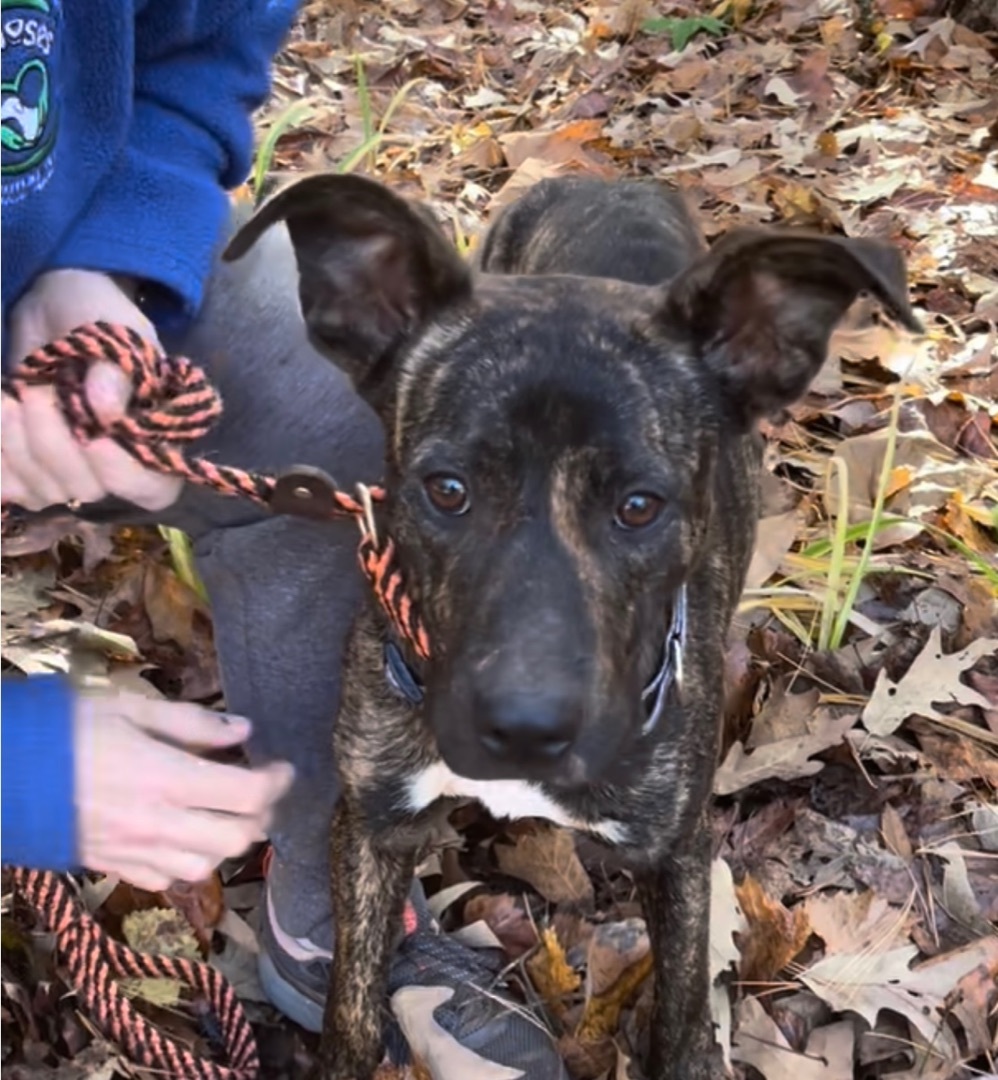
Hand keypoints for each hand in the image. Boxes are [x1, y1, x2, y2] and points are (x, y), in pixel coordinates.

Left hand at [2, 269, 183, 511]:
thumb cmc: (94, 314)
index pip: (153, 488)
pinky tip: (1, 417)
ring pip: (47, 490)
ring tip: (11, 398)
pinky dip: (0, 458)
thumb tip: (107, 411)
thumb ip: (114, 368)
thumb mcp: (112, 328)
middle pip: (90, 488)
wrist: (49, 307)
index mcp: (156, 434)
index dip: (123, 473)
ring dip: (19, 445)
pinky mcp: (32, 471)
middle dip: (54, 443)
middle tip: (35, 391)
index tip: (95, 437)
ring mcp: (73, 473)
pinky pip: (12, 488)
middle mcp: (118, 464)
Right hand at [74, 692, 294, 891]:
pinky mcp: (108, 865)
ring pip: (205, 866)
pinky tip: (184, 836)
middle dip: (261, 815)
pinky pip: (163, 879)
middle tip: (260, 790)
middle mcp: (156, 823)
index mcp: (166, 779)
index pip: (248, 794)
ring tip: (225, 814)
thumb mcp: (130, 708)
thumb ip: (192, 723)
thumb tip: (243, 730)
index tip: (282, 766)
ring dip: (226, 843)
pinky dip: (187, 863)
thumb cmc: (61, 730)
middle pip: (237, 838)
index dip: (277, 781)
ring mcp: (132, 851)